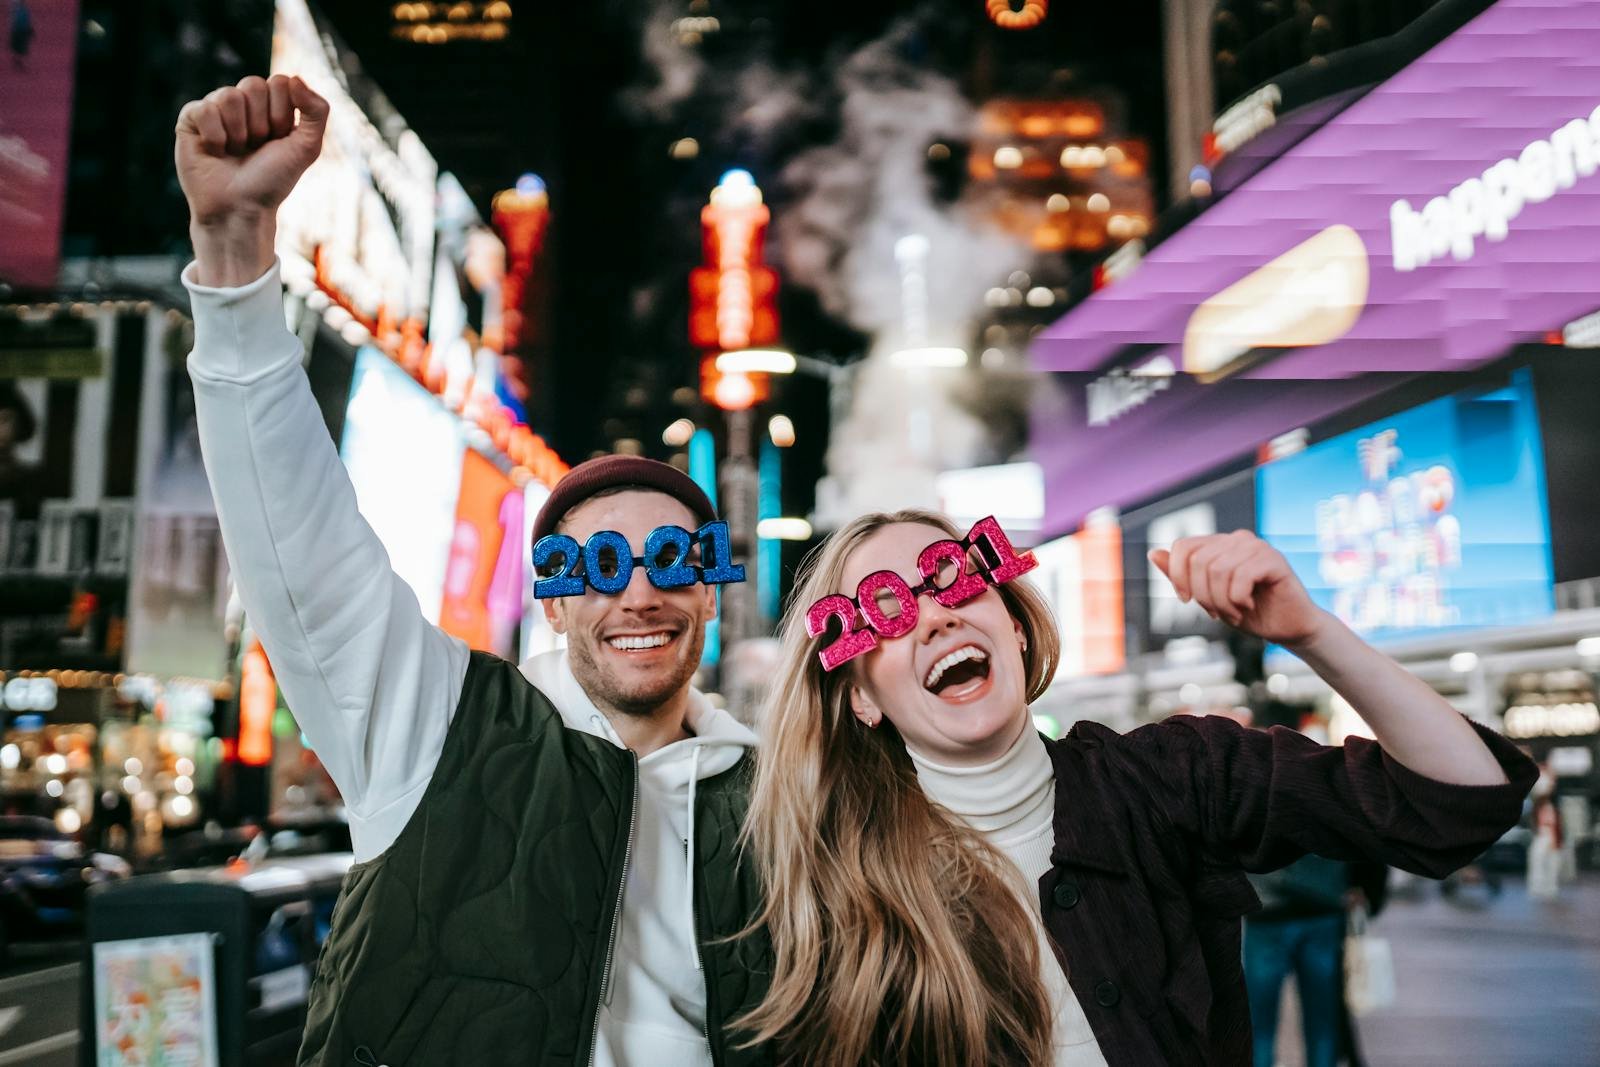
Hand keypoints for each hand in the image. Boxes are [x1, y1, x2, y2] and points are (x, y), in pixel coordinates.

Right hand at [175, 75, 327, 285]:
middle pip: (253, 84)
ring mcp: (215, 109)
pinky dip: (215, 135)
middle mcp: (243, 104)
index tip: (278, 140)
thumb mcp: (307, 148)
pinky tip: (215, 151)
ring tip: (235, 151)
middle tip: (255, 147)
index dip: (282, 115)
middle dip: (261, 123)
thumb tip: (295, 77)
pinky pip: (204, 108)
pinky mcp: (190, 119)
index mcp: (271, 106)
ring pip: (229, 95)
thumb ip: (317, 111)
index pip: (280, 82)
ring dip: (239, 132)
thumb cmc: (273, 181)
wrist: (241, 209)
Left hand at [1149, 530, 1331, 648]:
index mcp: (1219, 544)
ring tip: (1234, 613)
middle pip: (1198, 561)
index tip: (1186, 600)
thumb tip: (1153, 552)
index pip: (1183, 546)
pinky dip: (1238, 598)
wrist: (1288, 629)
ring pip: (1218, 570)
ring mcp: (1256, 546)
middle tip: (1218, 614)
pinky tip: (1248, 605)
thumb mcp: (1207, 598)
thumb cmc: (1249, 613)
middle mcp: (1237, 539)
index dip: (1178, 576)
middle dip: (1203, 595)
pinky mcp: (1273, 558)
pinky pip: (1241, 576)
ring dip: (1222, 602)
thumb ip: (1181, 577)